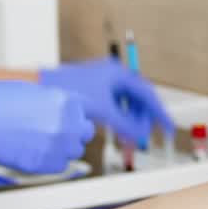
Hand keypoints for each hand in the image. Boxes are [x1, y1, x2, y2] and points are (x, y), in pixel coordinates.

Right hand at [0, 80, 93, 173]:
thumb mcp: (34, 92)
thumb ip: (55, 103)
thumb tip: (62, 111)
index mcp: (66, 100)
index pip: (88, 110)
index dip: (77, 115)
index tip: (73, 119)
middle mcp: (67, 123)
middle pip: (85, 132)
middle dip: (74, 132)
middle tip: (58, 132)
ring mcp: (58, 145)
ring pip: (75, 151)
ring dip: (63, 148)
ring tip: (42, 142)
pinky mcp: (46, 164)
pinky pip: (60, 165)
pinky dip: (51, 162)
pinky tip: (36, 153)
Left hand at [39, 58, 173, 147]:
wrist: (40, 89)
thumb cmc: (67, 91)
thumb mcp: (103, 111)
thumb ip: (125, 124)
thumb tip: (141, 135)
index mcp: (118, 73)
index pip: (147, 94)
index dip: (159, 112)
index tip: (167, 127)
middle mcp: (111, 75)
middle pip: (137, 98)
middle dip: (143, 117)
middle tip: (146, 134)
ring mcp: (100, 82)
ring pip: (124, 103)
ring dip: (130, 119)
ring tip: (130, 135)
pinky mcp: (91, 91)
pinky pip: (113, 106)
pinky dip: (118, 118)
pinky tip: (116, 129)